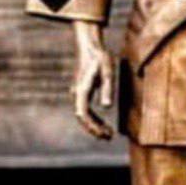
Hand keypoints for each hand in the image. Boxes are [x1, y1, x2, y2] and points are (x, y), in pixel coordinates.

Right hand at [72, 22, 114, 139]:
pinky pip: (86, 110)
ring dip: (94, 126)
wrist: (91, 47)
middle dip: (94, 129)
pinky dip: (94, 119)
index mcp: (81, 90)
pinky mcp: (83, 93)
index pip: (82, 114)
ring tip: (108, 134)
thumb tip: (106, 107)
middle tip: (109, 137)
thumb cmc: (100, 58)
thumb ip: (107, 88)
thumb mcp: (107, 71)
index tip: (102, 134)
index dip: (91, 126)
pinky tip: (103, 124)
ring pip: (84, 115)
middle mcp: (77, 94)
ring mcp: (78, 94)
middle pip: (82, 118)